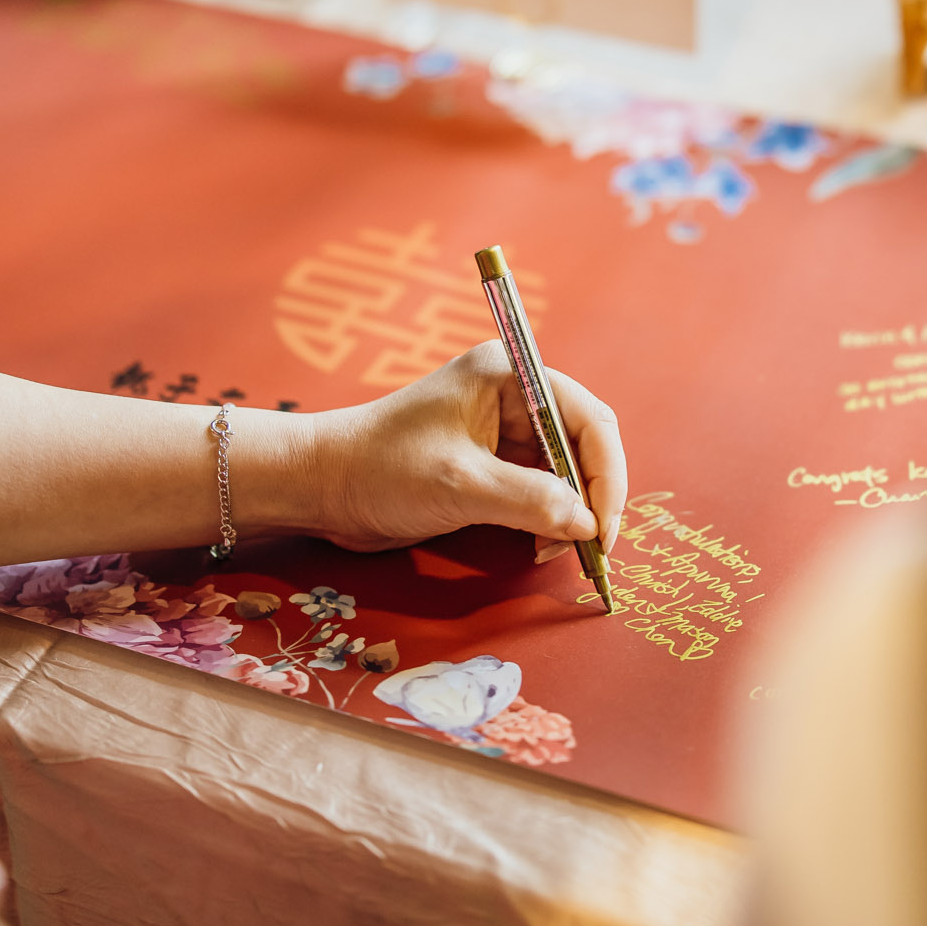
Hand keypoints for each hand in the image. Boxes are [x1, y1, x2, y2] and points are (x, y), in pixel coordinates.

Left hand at [290, 341, 626, 557]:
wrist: (321, 485)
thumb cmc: (381, 468)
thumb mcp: (461, 485)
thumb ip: (530, 501)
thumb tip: (587, 524)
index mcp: (509, 375)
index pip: (586, 418)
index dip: (605, 474)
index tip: (602, 526)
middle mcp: (511, 395)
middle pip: (582, 444)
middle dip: (591, 497)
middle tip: (591, 548)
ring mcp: (500, 430)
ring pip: (564, 471)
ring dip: (570, 513)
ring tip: (555, 550)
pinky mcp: (488, 463)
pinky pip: (538, 488)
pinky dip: (547, 518)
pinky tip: (538, 544)